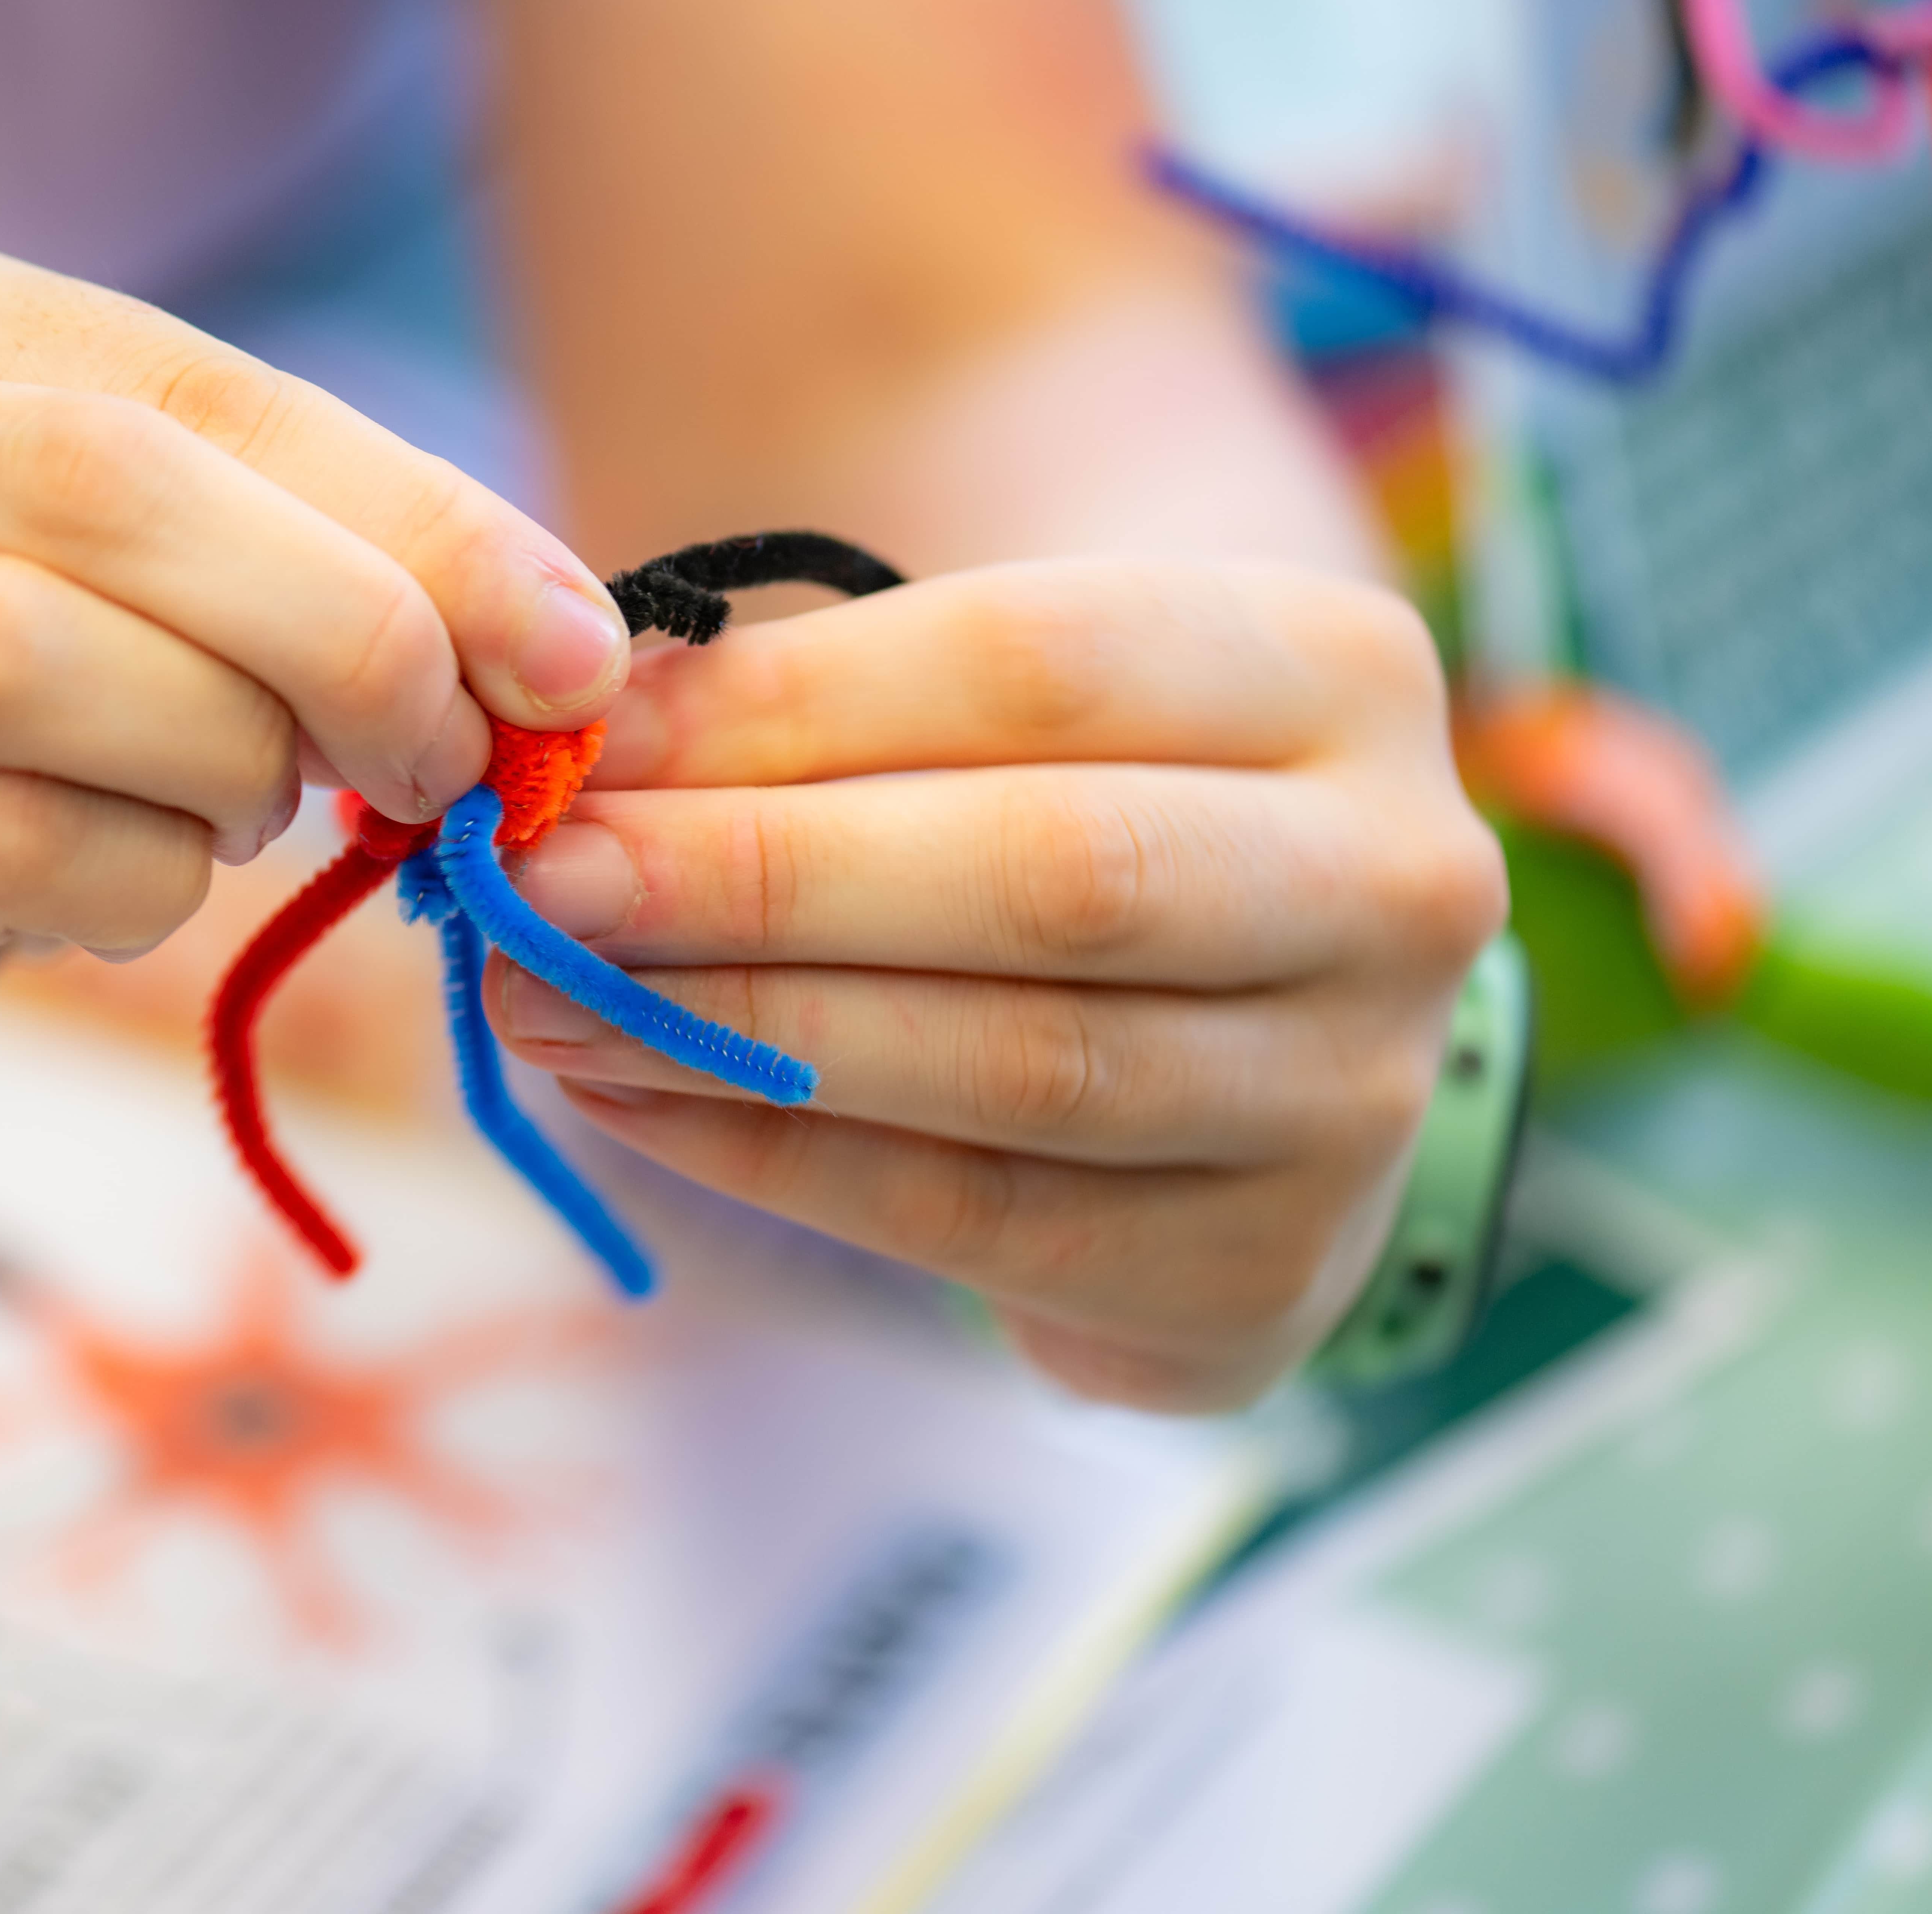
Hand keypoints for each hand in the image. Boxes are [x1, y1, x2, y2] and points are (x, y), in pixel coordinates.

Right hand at [0, 211, 628, 1186]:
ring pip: (31, 657)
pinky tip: (131, 887)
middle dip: (343, 625)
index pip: (189, 382)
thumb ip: (291, 558)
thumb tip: (553, 643)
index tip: (568, 645)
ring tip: (257, 812)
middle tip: (451, 749)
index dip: (417, 516)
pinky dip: (134, 877)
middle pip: (105, 489)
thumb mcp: (107, 585)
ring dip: (224, 755)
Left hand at [490, 559, 1506, 1410]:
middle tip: (536, 886)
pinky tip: (624, 1099)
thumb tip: (574, 751)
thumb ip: (803, 713)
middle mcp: (1396, 882)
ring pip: (1015, 1067)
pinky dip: (772, 1158)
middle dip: (759, 882)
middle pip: (1050, 874)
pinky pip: (973, 1221)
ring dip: (741, 1035)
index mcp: (1339, 674)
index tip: (573, 747)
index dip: (785, 712)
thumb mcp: (971, 711)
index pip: (1037, 662)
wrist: (1234, 1020)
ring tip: (540, 998)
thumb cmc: (1069, 806)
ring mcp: (1356, 1096)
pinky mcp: (1262, 1270)